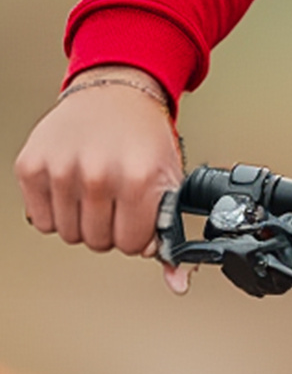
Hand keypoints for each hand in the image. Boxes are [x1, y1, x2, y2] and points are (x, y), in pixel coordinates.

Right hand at [14, 71, 191, 292]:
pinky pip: (41, 222)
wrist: (114, 91)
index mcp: (136, 178)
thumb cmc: (142, 134)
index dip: (136, 234)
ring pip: (68, 235)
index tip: (136, 215)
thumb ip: (169, 233)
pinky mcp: (31, 167)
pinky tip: (70, 187)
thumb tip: (177, 282)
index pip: (131, 245)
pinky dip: (55, 211)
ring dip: (82, 220)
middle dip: (110, 227)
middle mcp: (97, 174)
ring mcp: (61, 170)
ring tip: (94, 190)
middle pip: (98, 242)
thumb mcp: (168, 178)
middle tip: (115, 199)